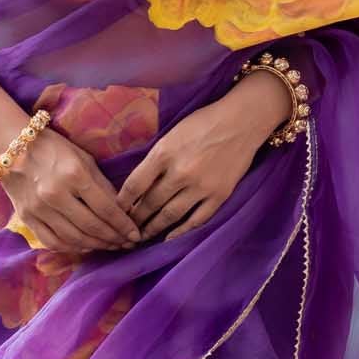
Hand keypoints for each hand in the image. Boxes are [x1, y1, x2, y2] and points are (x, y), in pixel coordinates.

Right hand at [0, 126, 143, 255]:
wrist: (10, 146)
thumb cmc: (52, 148)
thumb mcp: (83, 158)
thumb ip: (102, 185)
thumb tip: (121, 211)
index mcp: (74, 174)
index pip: (106, 208)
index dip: (124, 225)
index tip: (136, 235)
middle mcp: (56, 194)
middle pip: (92, 227)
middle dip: (114, 239)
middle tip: (127, 244)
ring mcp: (39, 208)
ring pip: (74, 239)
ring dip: (97, 246)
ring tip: (111, 246)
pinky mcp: (27, 217)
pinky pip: (53, 242)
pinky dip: (72, 248)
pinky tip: (85, 246)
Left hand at [119, 71, 290, 240]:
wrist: (242, 121)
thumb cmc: (203, 122)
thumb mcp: (171, 134)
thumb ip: (155, 159)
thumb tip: (138, 186)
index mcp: (163, 153)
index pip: (134, 185)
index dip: (122, 202)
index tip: (116, 211)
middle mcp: (180, 172)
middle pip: (150, 203)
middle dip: (136, 219)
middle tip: (127, 229)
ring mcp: (200, 186)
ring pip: (170, 215)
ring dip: (154, 228)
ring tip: (143, 236)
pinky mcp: (219, 195)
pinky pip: (196, 219)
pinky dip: (181, 231)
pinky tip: (169, 238)